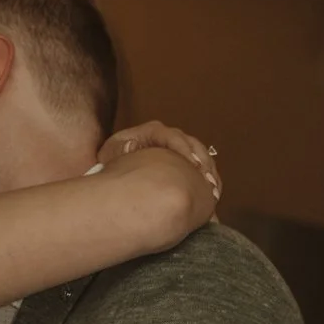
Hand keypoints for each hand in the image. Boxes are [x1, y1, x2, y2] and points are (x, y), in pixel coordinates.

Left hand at [100, 122, 220, 213]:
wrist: (114, 169)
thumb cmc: (113, 160)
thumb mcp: (110, 153)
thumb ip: (120, 150)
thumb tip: (132, 146)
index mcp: (152, 131)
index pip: (172, 136)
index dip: (184, 149)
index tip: (192, 165)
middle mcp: (168, 137)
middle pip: (191, 144)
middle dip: (201, 161)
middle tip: (207, 179)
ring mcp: (177, 149)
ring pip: (199, 155)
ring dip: (207, 170)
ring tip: (213, 188)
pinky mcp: (182, 162)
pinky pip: (199, 166)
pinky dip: (206, 178)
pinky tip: (212, 192)